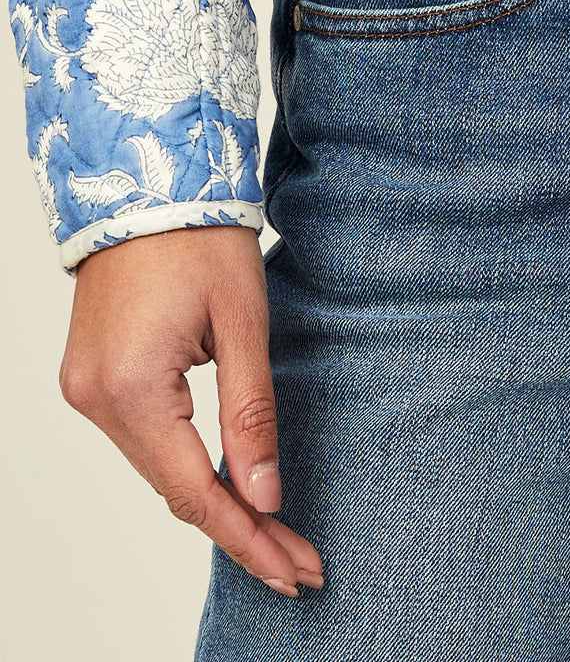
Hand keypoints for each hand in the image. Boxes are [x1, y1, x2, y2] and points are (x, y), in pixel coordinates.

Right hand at [59, 224, 322, 595]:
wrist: (146, 181)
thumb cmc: (199, 237)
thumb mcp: (243, 322)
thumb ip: (251, 413)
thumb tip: (264, 494)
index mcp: (133, 387)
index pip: (196, 491)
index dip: (249, 538)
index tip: (295, 570)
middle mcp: (96, 398)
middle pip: (174, 491)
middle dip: (241, 529)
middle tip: (300, 563)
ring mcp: (86, 388)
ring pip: (158, 469)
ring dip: (214, 501)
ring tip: (276, 533)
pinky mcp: (92, 376)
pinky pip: (144, 439)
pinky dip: (186, 465)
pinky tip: (228, 485)